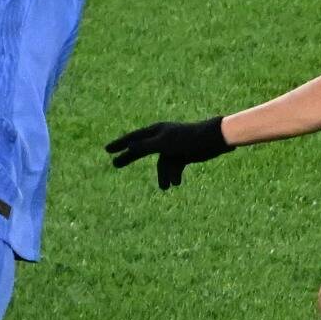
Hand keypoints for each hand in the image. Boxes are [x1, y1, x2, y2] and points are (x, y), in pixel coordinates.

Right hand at [106, 118, 232, 189]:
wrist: (213, 140)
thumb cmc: (188, 139)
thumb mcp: (164, 144)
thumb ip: (146, 146)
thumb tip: (130, 146)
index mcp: (157, 131)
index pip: (133, 138)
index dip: (120, 144)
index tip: (107, 149)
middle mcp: (162, 138)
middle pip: (141, 149)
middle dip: (129, 157)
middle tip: (114, 164)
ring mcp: (173, 147)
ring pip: (161, 164)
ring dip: (163, 176)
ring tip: (165, 188)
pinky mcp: (183, 155)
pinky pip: (173, 167)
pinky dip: (174, 176)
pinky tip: (176, 185)